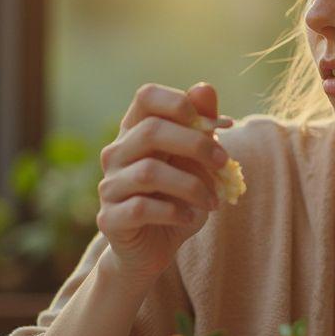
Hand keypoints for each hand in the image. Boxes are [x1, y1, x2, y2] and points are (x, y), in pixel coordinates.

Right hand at [95, 82, 232, 283]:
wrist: (154, 248)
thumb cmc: (178, 198)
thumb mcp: (197, 162)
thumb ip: (200, 126)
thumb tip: (205, 87)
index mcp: (135, 131)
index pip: (146, 96)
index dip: (179, 102)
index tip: (214, 125)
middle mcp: (116, 153)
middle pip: (151, 131)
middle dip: (197, 145)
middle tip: (225, 164)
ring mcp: (109, 185)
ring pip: (150, 172)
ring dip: (191, 186)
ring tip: (213, 201)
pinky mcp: (109, 219)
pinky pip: (142, 208)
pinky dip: (175, 212)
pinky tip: (190, 218)